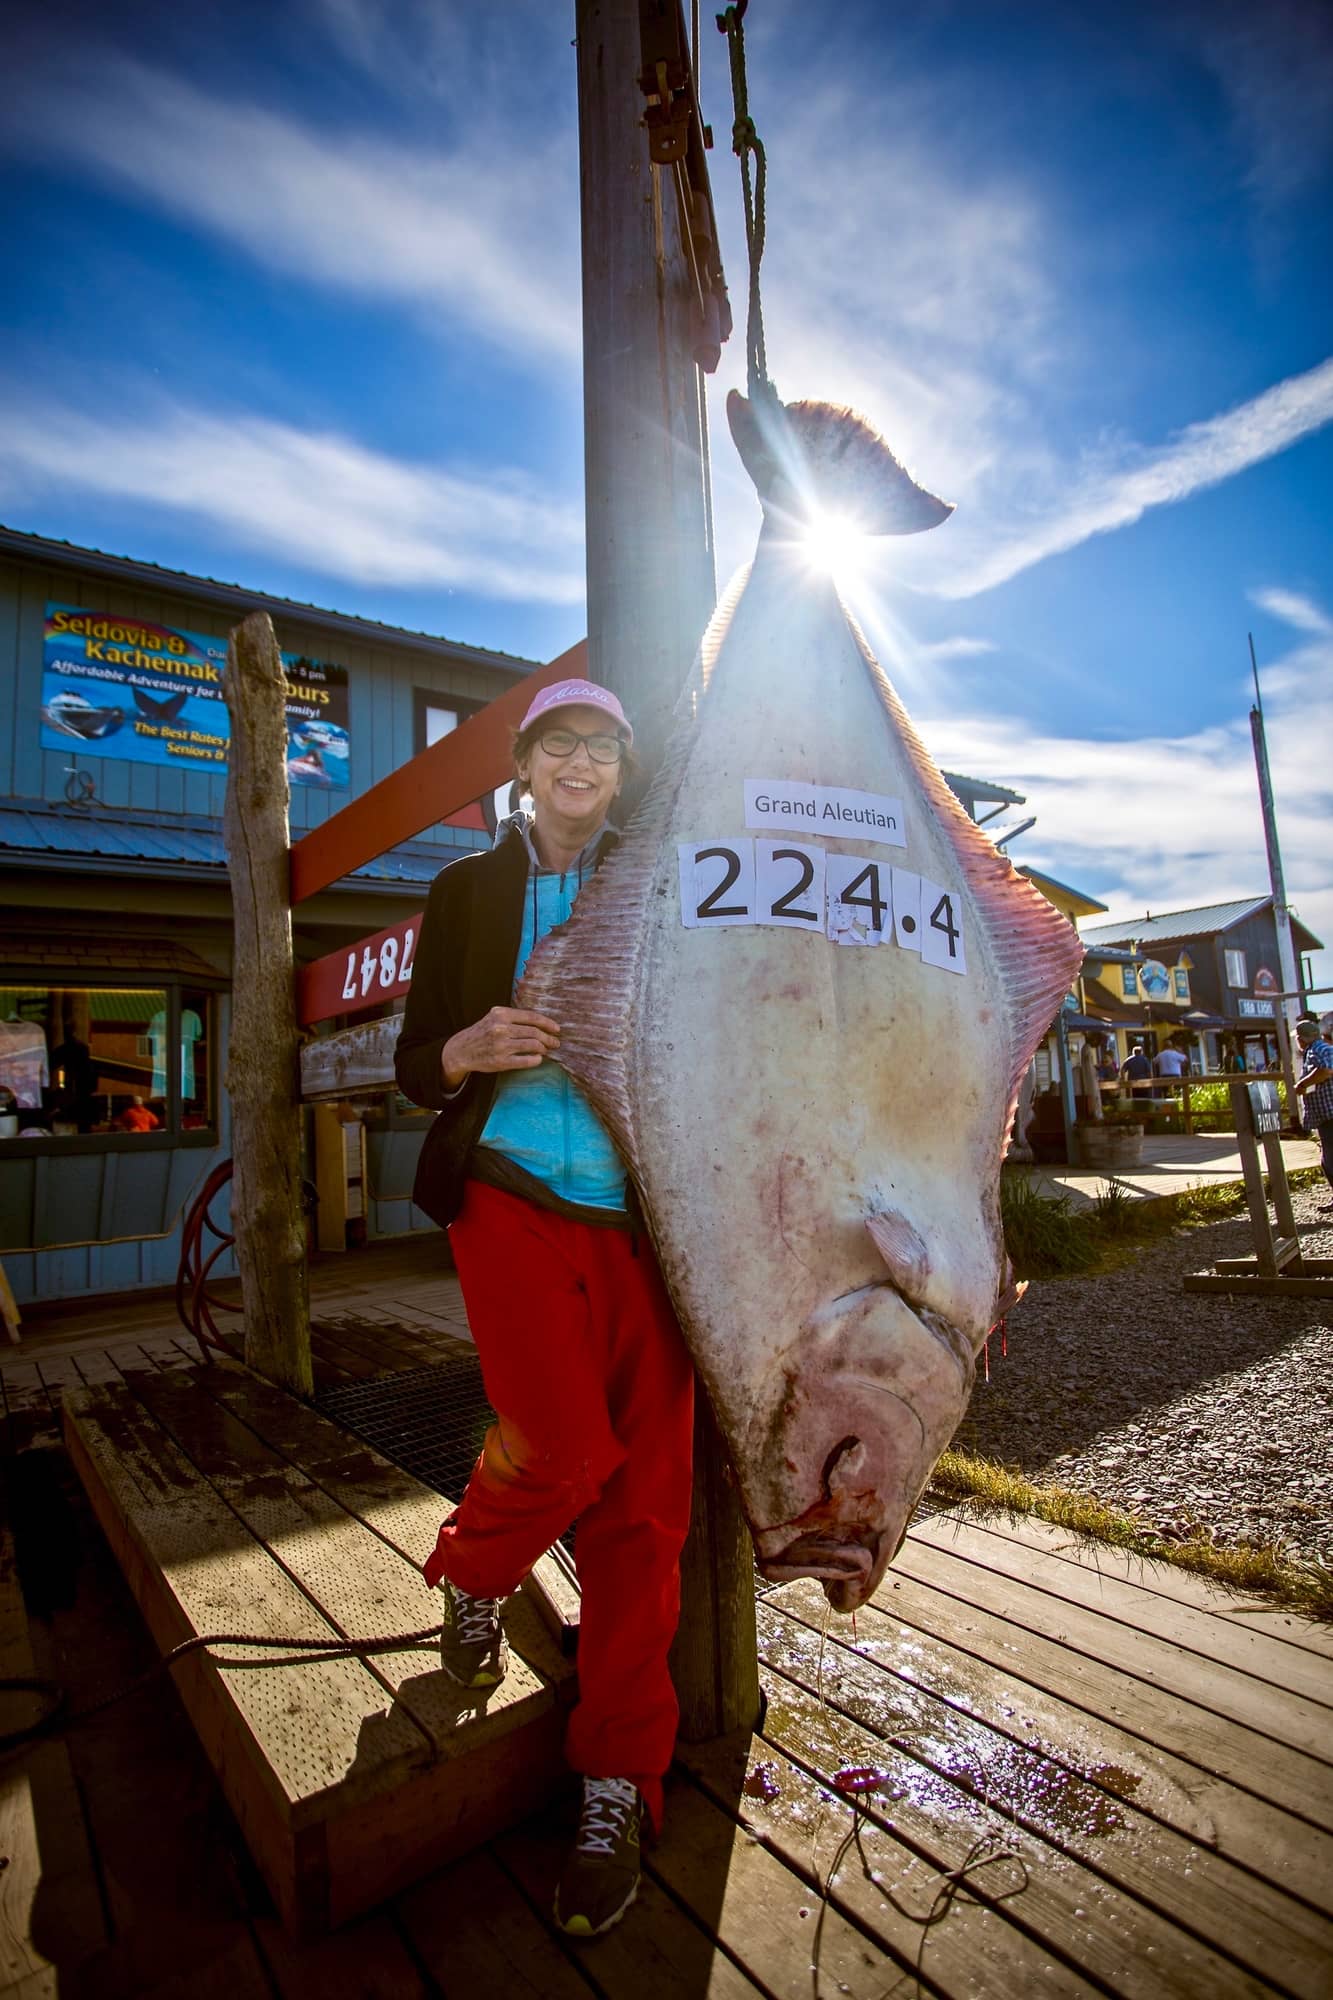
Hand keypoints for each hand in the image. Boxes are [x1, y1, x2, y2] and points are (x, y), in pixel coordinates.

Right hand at [441, 1007, 560, 1087]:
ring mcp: (501, 1045)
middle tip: (555, 1042)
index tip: (556, 1029)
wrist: (462, 1050)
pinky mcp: (500, 1061)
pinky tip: (539, 1059)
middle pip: (534, 1032)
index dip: (547, 1023)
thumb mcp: (495, 1017)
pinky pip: (526, 1060)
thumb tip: (542, 1023)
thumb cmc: (482, 1032)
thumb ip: (514, 1017)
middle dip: (549, 1038)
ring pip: (533, 1045)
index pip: (531, 1017)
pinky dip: (536, 1060)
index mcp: (501, 1014)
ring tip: (547, 1050)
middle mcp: (501, 1028)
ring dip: (544, 1048)